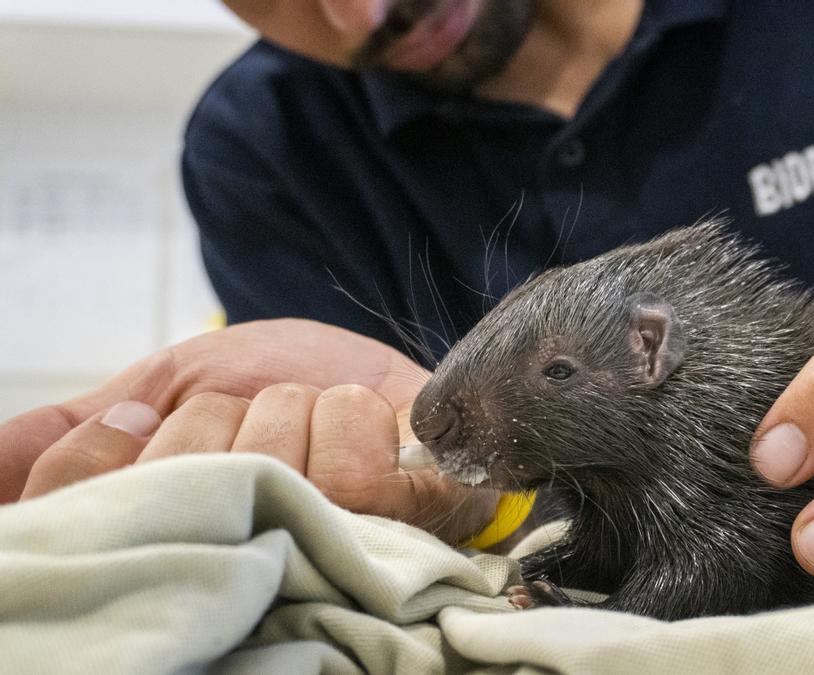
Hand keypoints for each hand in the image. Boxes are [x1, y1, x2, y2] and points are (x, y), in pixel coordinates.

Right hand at [2, 319, 498, 542]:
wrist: (362, 360)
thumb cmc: (259, 383)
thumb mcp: (152, 393)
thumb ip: (64, 432)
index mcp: (175, 539)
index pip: (86, 506)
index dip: (109, 448)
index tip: (150, 422)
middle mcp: (246, 564)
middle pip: (189, 479)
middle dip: (218, 420)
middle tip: (253, 421)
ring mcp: (328, 551)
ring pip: (275, 466)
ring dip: (293, 410)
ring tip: (314, 421)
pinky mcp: (410, 526)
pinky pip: (355, 472)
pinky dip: (353, 414)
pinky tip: (366, 424)